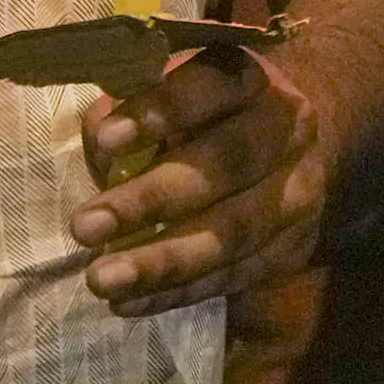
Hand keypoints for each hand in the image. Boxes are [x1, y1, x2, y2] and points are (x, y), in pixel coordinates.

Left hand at [70, 44, 329, 314]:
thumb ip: (132, 108)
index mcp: (251, 80)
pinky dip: (179, 293)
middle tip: (85, 227)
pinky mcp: (293, 246)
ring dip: (164, 260)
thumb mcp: (170, 91)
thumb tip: (101, 145)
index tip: (106, 139)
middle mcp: (287, 130)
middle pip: (227, 163)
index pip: (213, 87)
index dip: (163, 111)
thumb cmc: (205, 114)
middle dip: (152, 198)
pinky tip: (130, 303)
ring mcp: (298, 193)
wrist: (287, 146)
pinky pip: (236, 275)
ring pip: (235, 230)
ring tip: (102, 279)